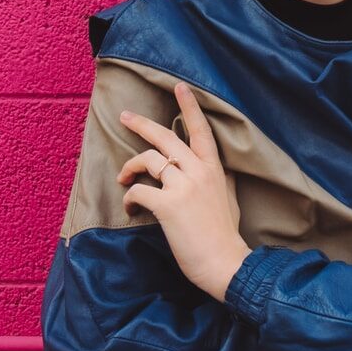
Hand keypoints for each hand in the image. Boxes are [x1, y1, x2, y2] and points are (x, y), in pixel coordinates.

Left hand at [116, 82, 250, 302]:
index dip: (190, 106)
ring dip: (130, 166)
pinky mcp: (168, 205)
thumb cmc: (225, 235)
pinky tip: (130, 207)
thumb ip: (219, 179)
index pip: (201, 130)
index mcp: (214, 169)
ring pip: (148, 160)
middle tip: (124, 116)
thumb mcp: (228, 198)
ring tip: (123, 178)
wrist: (226, 264)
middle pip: (165, 137)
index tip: (179, 86)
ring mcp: (183, 187)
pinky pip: (139, 190)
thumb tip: (217, 171)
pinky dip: (129, 197)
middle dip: (141, 124)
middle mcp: (199, 171)